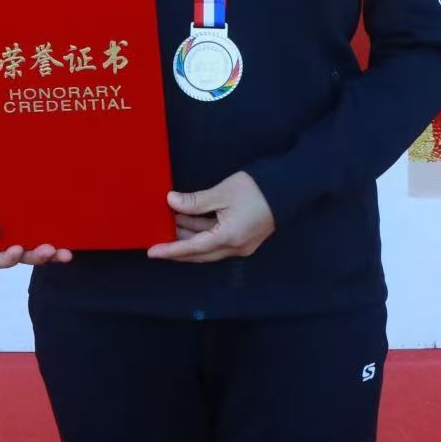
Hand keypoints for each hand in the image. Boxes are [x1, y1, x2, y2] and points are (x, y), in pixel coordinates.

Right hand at [0, 159, 70, 269]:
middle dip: (36, 257)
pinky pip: (52, 234)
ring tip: (64, 253)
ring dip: (52, 255)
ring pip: (39, 249)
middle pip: (23, 256)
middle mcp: (11, 236)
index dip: (7, 259)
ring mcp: (28, 228)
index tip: (18, 249)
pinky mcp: (42, 218)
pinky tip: (70, 243)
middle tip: (49, 249)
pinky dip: (61, 242)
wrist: (2, 156)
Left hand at [147, 171, 274, 262]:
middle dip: (178, 244)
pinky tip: (192, 219)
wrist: (288, 188)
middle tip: (159, 234)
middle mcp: (234, 247)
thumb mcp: (222, 193)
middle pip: (199, 253)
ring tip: (173, 220)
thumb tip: (172, 202)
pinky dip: (203, 232)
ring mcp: (241, 245)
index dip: (170, 250)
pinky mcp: (244, 239)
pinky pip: (217, 240)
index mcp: (228, 238)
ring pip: (208, 246)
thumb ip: (195, 201)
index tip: (152, 252)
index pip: (192, 248)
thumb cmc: (257, 189)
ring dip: (190, 236)